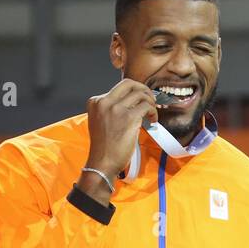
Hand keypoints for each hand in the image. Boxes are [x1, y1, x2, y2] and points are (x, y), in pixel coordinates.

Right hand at [78, 79, 158, 198]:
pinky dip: (153, 111)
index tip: (141, 102)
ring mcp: (116, 109)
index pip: (119, 88)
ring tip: (152, 113)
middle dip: (143, 89)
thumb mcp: (101, 122)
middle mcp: (104, 101)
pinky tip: (152, 120)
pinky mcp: (128, 118)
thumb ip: (111, 109)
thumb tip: (132, 103)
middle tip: (150, 100)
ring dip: (151, 102)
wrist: (102, 163)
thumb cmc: (104, 147)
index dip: (134, 93)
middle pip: (129, 84)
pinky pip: (146, 106)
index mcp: (96, 101)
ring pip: (140, 94)